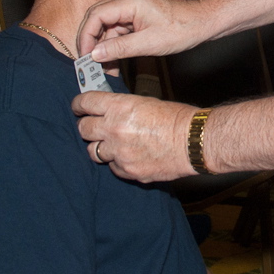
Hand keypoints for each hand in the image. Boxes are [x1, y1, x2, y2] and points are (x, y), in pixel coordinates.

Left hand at [73, 91, 196, 181]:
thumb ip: (122, 107)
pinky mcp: (127, 171)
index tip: (78, 107)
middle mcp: (114, 129)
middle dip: (86, 126)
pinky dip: (117, 162)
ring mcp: (119, 153)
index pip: (85, 103)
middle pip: (83, 129)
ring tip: (112, 144)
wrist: (195, 142)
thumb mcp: (146, 102)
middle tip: (92, 126)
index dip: (79, 104)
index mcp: (120, 107)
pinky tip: (130, 156)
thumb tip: (107, 110)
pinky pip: (112, 167)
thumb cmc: (177, 118)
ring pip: (93, 151)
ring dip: (100, 147)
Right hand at [75, 0, 202, 59]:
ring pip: (108, 28)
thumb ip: (119, 48)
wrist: (204, 24)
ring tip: (103, 69)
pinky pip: (119, 33)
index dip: (86, 35)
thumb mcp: (148, 43)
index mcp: (130, 3)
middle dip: (90, 40)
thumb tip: (95, 54)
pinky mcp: (139, 20)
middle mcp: (128, 4)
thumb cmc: (181, 29)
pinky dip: (114, 47)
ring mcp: (133, 12)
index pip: (96, 15)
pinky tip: (114, 64)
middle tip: (87, 62)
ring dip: (103, 47)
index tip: (84, 54)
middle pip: (98, 19)